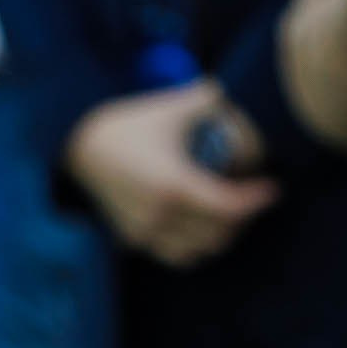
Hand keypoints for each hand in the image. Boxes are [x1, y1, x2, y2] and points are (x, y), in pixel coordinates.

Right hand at [66, 82, 278, 266]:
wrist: (74, 143)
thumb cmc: (122, 124)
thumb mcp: (166, 108)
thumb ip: (204, 98)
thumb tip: (228, 92)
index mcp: (174, 186)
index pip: (230, 207)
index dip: (257, 200)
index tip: (273, 188)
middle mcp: (161, 216)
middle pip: (220, 234)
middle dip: (243, 218)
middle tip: (251, 197)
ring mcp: (145, 231)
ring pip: (198, 252)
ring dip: (220, 237)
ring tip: (227, 215)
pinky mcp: (131, 237)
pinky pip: (173, 255)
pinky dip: (193, 247)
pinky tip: (197, 228)